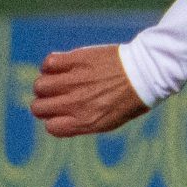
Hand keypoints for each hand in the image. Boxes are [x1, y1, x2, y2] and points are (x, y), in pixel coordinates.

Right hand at [30, 45, 147, 136]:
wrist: (147, 72)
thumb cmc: (131, 98)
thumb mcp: (110, 120)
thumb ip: (83, 122)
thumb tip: (59, 119)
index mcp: (86, 122)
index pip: (51, 127)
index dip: (54, 120)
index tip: (62, 113)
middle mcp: (76, 103)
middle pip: (38, 108)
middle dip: (45, 103)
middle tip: (59, 96)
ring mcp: (75, 81)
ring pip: (40, 86)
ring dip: (46, 84)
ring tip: (60, 80)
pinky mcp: (77, 60)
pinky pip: (49, 63)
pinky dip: (50, 65)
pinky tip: (63, 66)